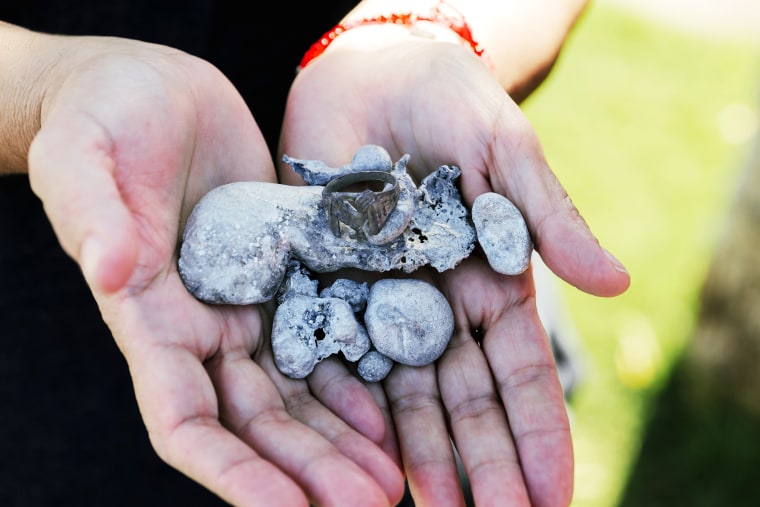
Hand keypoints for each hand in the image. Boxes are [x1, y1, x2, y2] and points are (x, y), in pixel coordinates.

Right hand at [26, 34, 403, 506]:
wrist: (153, 89)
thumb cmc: (103, 114)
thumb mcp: (86, 154)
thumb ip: (94, 212)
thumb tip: (113, 272)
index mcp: (149, 317)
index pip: (185, 418)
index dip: (231, 470)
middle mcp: (201, 328)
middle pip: (258, 421)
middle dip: (310, 470)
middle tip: (373, 505)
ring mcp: (247, 306)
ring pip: (299, 392)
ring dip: (343, 441)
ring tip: (393, 481)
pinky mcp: (286, 273)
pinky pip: (325, 337)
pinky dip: (355, 380)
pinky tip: (393, 414)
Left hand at [280, 29, 628, 505]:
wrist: (370, 70)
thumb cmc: (449, 100)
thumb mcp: (506, 150)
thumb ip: (548, 216)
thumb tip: (615, 284)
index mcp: (488, 277)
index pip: (517, 368)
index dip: (536, 429)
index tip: (552, 493)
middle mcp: (435, 302)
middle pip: (460, 395)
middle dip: (480, 462)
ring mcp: (378, 299)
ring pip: (400, 391)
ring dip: (418, 453)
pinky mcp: (322, 284)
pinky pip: (334, 353)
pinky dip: (347, 407)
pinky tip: (359, 458)